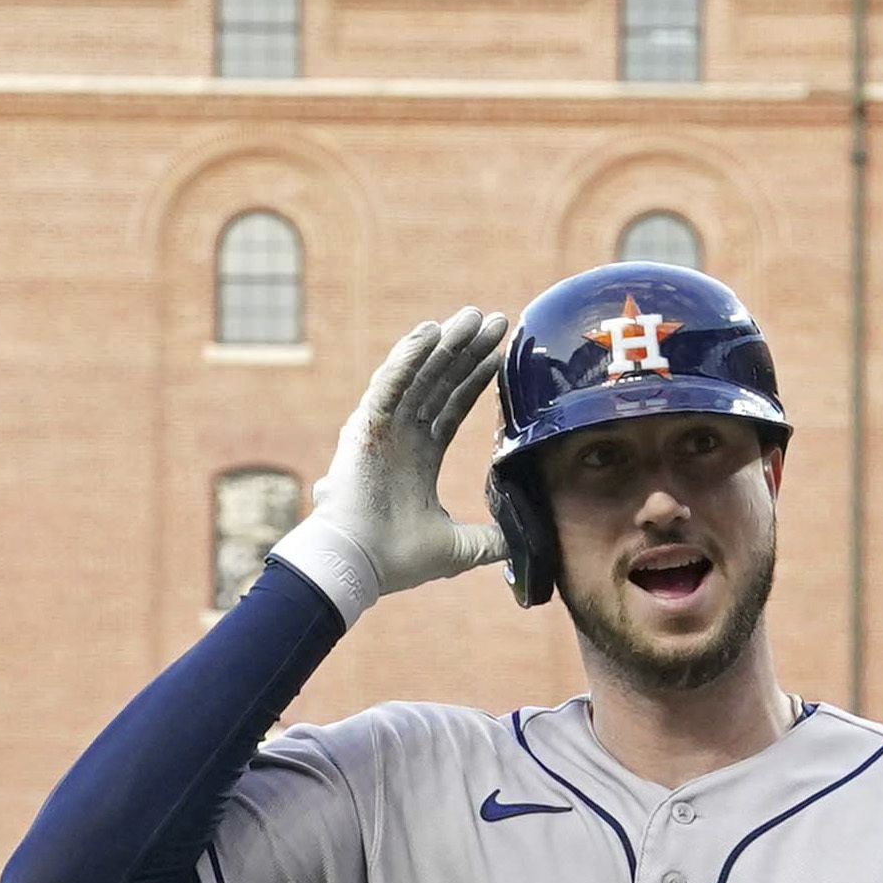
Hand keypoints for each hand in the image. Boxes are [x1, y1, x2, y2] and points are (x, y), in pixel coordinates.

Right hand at [273, 311, 511, 623]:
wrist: (358, 567)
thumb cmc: (397, 560)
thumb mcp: (459, 548)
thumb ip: (491, 540)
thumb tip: (525, 541)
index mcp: (419, 457)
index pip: (453, 406)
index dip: (477, 377)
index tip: (502, 351)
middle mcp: (401, 436)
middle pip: (440, 381)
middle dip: (468, 350)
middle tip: (496, 319)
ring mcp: (381, 428)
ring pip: (418, 375)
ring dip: (444, 344)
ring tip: (472, 316)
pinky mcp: (365, 426)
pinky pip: (389, 384)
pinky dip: (408, 357)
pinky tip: (430, 332)